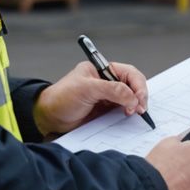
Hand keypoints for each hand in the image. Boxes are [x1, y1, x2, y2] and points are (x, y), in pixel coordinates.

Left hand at [32, 61, 148, 137]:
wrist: (49, 118)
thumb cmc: (62, 97)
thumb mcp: (86, 89)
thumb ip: (111, 89)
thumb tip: (133, 97)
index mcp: (103, 70)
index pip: (129, 73)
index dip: (137, 85)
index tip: (139, 98)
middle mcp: (108, 82)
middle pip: (133, 85)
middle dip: (139, 96)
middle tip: (140, 109)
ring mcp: (108, 97)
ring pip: (130, 99)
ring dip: (136, 106)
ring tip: (136, 115)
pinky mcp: (106, 111)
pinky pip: (122, 111)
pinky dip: (129, 114)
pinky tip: (129, 119)